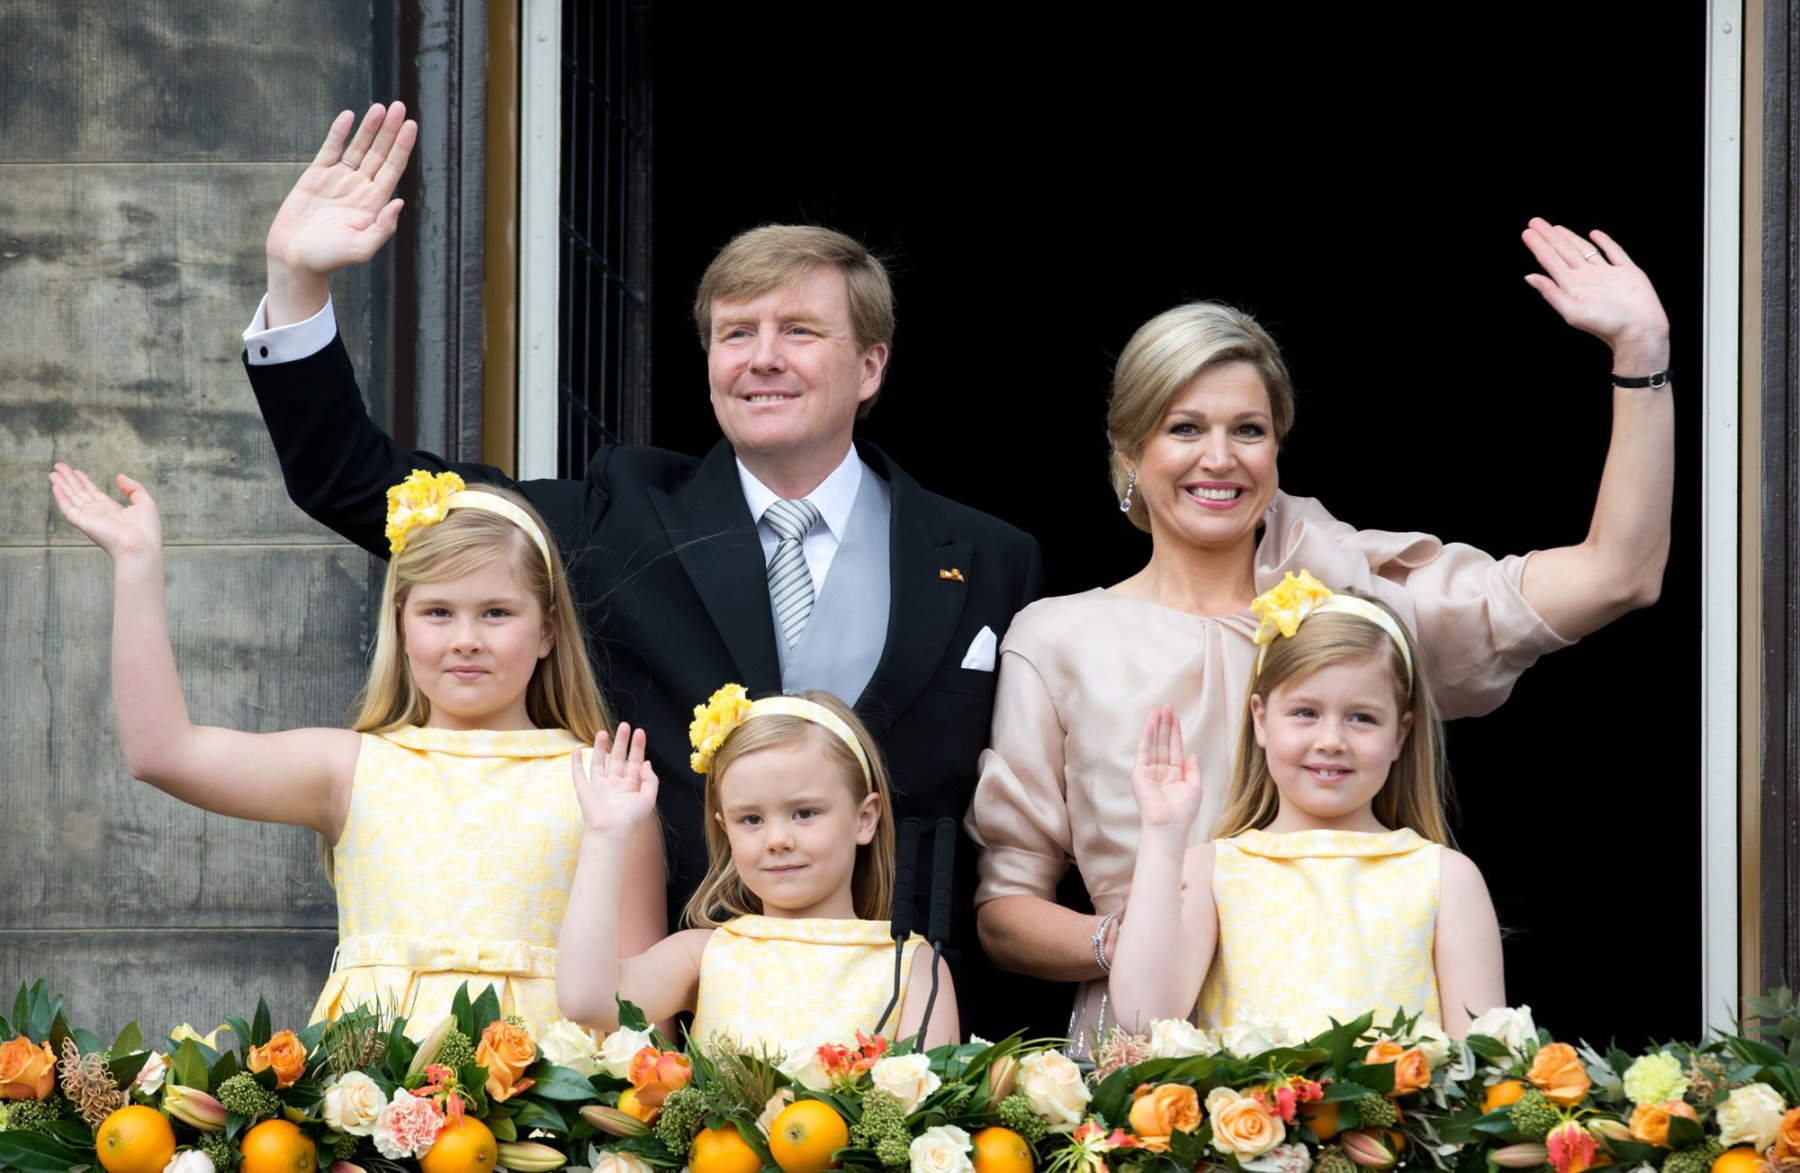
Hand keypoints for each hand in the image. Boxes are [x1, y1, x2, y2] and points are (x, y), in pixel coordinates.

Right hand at [48, 464, 161, 560]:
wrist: (141, 548)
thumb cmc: (147, 531)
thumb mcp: (145, 503)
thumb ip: (133, 488)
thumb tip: (119, 476)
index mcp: (113, 511)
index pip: (94, 493)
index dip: (84, 481)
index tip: (76, 471)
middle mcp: (99, 514)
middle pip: (80, 493)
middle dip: (69, 480)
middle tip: (59, 466)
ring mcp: (90, 518)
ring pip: (72, 498)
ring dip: (62, 485)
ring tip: (53, 473)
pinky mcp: (84, 523)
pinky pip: (69, 509)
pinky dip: (61, 498)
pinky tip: (55, 487)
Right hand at [265, 103, 417, 289]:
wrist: (294, 258)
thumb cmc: (328, 259)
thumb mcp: (361, 249)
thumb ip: (382, 228)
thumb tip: (400, 202)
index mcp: (374, 203)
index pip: (393, 169)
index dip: (402, 146)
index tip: (411, 125)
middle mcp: (360, 188)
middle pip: (380, 153)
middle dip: (390, 130)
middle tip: (400, 106)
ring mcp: (339, 180)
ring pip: (359, 147)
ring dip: (370, 127)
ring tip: (381, 107)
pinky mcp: (316, 175)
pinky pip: (331, 149)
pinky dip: (339, 132)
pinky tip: (350, 116)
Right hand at [571, 723, 658, 837]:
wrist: (611, 832)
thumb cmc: (631, 819)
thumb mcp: (648, 798)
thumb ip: (650, 780)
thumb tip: (647, 762)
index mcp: (629, 787)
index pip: (634, 762)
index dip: (637, 747)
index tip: (640, 732)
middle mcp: (614, 785)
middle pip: (618, 758)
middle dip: (621, 742)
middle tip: (624, 725)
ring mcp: (598, 787)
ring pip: (599, 763)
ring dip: (600, 748)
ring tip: (603, 731)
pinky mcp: (584, 791)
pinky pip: (579, 775)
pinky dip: (576, 763)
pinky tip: (576, 750)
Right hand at [1129, 705, 1202, 829]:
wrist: (1170, 824)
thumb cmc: (1184, 811)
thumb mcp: (1195, 787)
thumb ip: (1193, 769)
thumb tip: (1192, 754)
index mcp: (1174, 774)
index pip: (1174, 748)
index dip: (1175, 733)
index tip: (1175, 717)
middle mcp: (1161, 771)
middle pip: (1163, 742)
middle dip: (1165, 725)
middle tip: (1167, 707)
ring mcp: (1149, 771)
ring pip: (1154, 744)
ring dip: (1156, 727)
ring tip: (1158, 710)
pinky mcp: (1140, 773)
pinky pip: (1144, 751)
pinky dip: (1147, 737)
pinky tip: (1150, 724)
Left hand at [1521, 218, 1669, 366]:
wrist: (1640, 331)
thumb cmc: (1607, 326)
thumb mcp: (1573, 312)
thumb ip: (1551, 293)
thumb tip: (1529, 277)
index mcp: (1572, 286)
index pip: (1551, 261)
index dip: (1539, 246)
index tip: (1526, 232)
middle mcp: (1587, 278)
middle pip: (1564, 252)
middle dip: (1549, 237)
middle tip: (1535, 222)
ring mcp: (1607, 274)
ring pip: (1585, 250)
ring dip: (1570, 238)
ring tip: (1556, 228)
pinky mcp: (1627, 272)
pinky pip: (1614, 252)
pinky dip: (1605, 242)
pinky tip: (1594, 234)